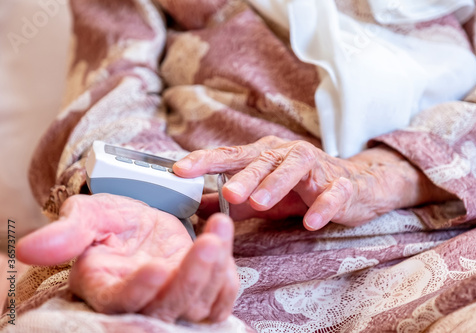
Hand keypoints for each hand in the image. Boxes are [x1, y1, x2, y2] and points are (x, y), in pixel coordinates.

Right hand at [17, 194, 238, 322]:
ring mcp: (173, 302)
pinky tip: (225, 244)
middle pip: (168, 307)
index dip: (140, 289)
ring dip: (216, 269)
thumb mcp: (89, 217)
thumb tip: (30, 249)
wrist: (139, 226)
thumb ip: (68, 233)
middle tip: (209, 241)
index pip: (122, 303)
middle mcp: (141, 304)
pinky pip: (219, 302)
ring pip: (199, 305)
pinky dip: (228, 279)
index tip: (157, 265)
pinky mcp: (198, 296)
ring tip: (220, 229)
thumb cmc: (111, 222)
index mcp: (106, 290)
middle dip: (192, 275)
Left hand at [174, 136, 453, 228]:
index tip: (179, 170)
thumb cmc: (300, 188)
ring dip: (276, 185)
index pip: (230, 156)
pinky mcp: (340, 186)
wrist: (354, 184)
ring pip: (294, 170)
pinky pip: (332, 194)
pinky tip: (311, 222)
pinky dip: (323, 206)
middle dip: (243, 176)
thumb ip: (230, 202)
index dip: (205, 162)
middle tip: (226, 193)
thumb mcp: (262, 195)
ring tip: (259, 204)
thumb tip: (194, 207)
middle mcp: (287, 155)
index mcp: (264, 156)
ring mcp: (316, 169)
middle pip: (261, 162)